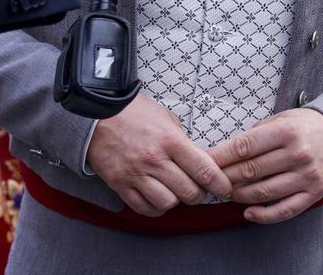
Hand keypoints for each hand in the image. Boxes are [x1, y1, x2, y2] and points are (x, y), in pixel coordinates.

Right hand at [85, 94, 231, 216]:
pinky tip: (156, 196)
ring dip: (175, 200)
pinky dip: (155, 207)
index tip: (225, 189)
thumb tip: (200, 161)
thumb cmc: (134, 113)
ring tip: (173, 190)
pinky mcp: (120, 185)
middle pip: (189, 192)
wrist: (98, 114)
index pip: (204, 170)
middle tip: (196, 187)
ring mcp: (136, 174)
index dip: (220, 185)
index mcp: (170, 140)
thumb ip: (183, 141)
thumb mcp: (166, 118)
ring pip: (168, 204)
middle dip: (198, 194)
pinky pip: (144, 209)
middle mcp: (155, 160)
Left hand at [208, 108, 322, 224]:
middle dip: (225, 177)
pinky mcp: (313, 194)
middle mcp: (297, 154)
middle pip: (251, 170)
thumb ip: (257, 133)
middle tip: (209, 181)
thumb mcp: (282, 118)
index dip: (221, 156)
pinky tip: (247, 212)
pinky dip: (263, 215)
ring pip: (263, 192)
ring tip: (225, 194)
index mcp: (286, 131)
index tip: (203, 161)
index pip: (245, 146)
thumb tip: (225, 150)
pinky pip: (284, 210)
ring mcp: (306, 176)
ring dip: (239, 196)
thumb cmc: (305, 126)